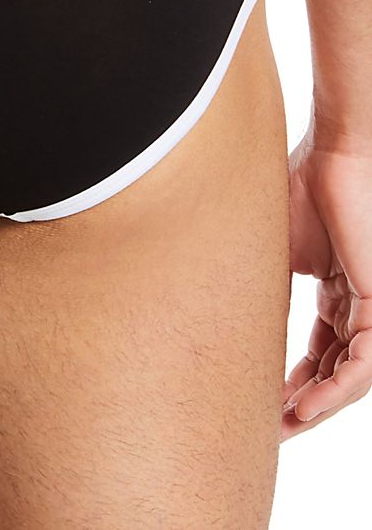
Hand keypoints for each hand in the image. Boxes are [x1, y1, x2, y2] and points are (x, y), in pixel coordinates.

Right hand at [282, 118, 371, 438]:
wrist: (333, 152)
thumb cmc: (299, 185)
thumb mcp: (270, 251)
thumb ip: (261, 290)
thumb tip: (223, 324)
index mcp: (336, 290)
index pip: (317, 350)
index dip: (290, 381)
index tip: (259, 403)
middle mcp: (359, 304)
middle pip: (334, 369)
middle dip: (303, 403)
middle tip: (270, 428)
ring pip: (351, 375)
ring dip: (318, 405)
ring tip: (285, 426)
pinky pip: (364, 364)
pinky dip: (336, 390)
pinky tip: (306, 407)